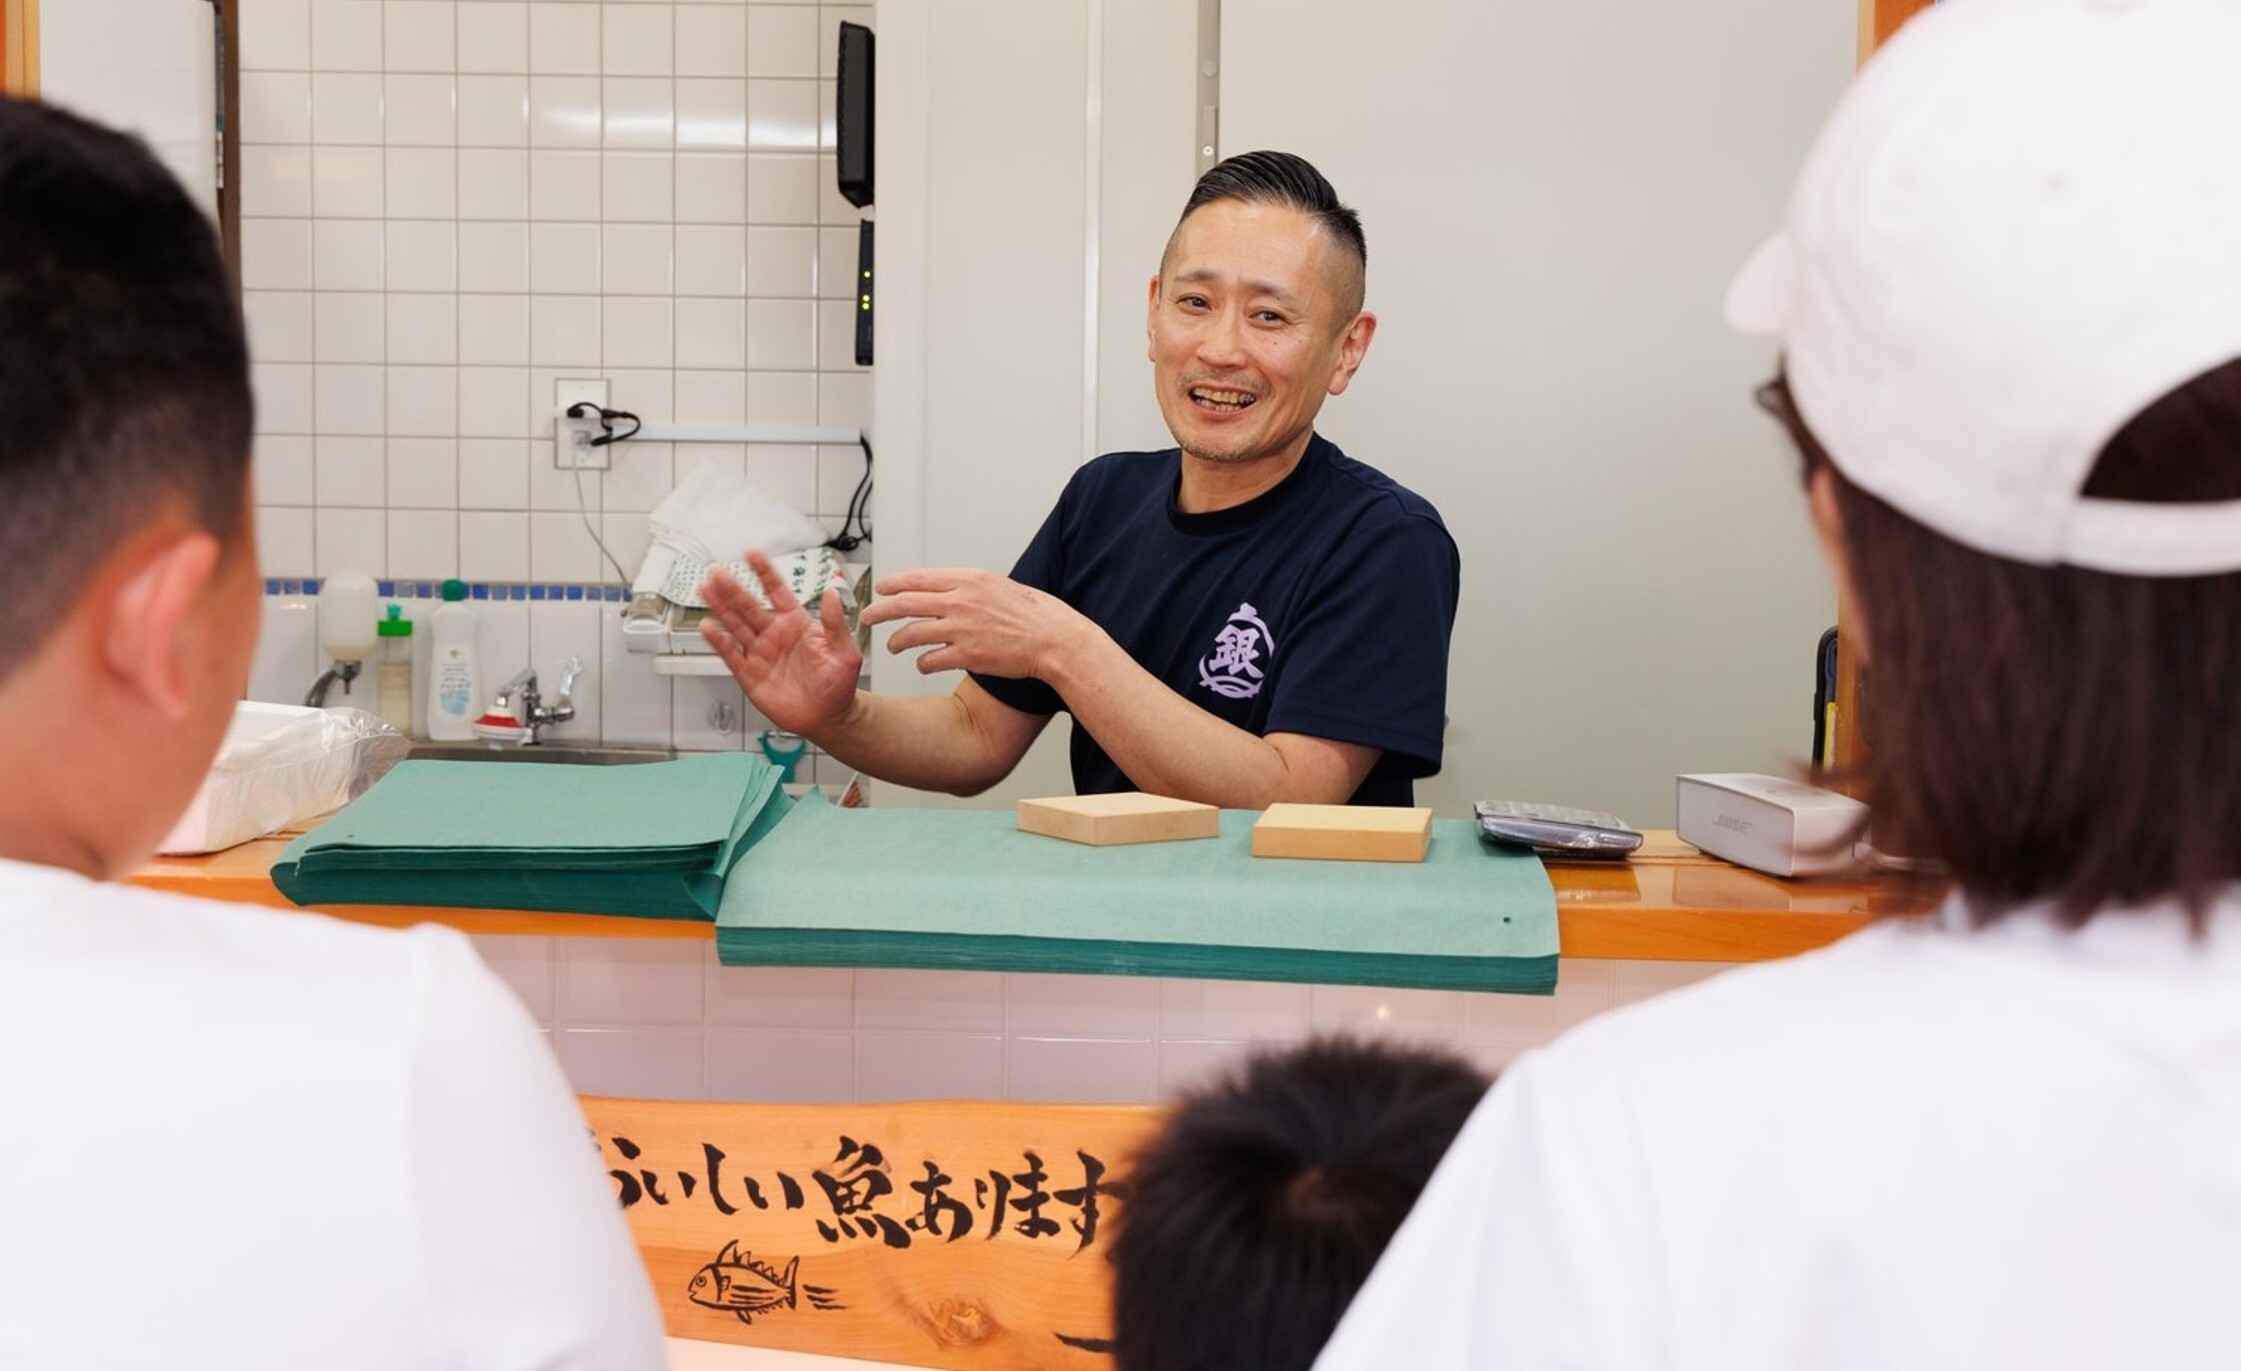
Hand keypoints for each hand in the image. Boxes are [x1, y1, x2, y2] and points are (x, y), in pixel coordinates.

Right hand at [699, 550, 863, 734]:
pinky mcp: (750, 674)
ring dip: (721, 608)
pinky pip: (731, 654)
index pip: (777, 591)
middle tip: (717, 571)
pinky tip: (708, 627)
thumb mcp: (843, 650)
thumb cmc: (838, 683)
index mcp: (796, 623)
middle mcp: (775, 634)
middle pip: (750, 606)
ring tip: (706, 589)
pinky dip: (719, 641)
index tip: (751, 553)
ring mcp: (760, 653)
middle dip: (733, 589)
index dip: (764, 572)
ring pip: (736, 625)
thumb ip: (835, 623)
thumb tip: (832, 593)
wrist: (828, 716)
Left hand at [860, 568, 1095, 679]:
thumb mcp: (999, 586)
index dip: (893, 584)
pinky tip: (921, 664)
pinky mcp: (967, 655)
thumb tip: (945, 589)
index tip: (880, 589)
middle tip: (867, 617)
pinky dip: (921, 662)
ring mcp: (962, 629)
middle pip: (905, 603)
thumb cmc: (1033, 613)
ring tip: (892, 647)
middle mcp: (961, 601)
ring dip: (896, 641)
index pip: (919, 578)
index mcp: (969, 580)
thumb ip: (968, 587)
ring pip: (911, 633)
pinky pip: (929, 659)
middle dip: (879, 611)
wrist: (1054, 639)